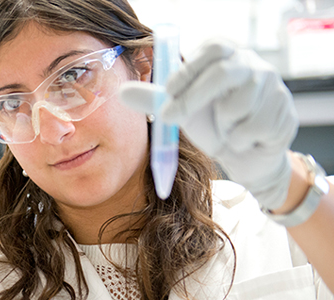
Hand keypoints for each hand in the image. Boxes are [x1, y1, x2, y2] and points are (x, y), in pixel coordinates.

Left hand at [120, 40, 297, 209]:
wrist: (244, 152)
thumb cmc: (210, 121)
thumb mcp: (180, 108)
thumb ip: (154, 98)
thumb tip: (121, 92)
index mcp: (225, 55)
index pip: (209, 51)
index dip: (186, 72)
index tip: (167, 94)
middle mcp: (252, 64)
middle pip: (224, 73)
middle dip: (193, 99)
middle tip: (172, 118)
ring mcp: (274, 86)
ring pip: (239, 107)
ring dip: (221, 127)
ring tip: (224, 129)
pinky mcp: (286, 112)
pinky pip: (255, 129)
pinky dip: (239, 141)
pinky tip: (243, 139)